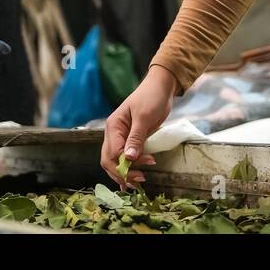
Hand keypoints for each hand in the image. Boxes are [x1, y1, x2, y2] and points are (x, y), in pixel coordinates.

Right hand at [99, 66, 175, 189]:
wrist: (161, 87)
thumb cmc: (152, 98)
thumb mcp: (144, 117)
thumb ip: (136, 138)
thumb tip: (128, 158)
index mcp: (113, 126)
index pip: (113, 152)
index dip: (125, 165)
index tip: (143, 168)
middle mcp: (113, 133)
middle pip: (109, 160)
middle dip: (122, 173)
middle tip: (139, 181)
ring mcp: (121, 137)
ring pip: (115, 161)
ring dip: (124, 173)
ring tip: (139, 181)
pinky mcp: (130, 139)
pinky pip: (124, 157)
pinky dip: (129, 168)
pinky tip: (136, 175)